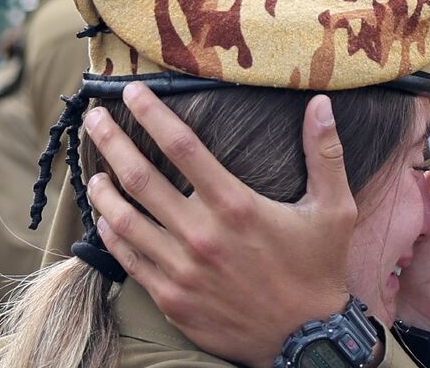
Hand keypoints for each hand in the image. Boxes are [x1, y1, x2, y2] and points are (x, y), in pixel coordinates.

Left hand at [84, 83, 351, 367]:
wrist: (307, 338)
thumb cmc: (319, 269)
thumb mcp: (335, 209)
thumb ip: (325, 153)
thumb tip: (321, 102)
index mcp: (236, 205)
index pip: (182, 146)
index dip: (152, 113)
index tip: (132, 90)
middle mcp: (202, 234)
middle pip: (140, 178)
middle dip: (111, 142)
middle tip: (94, 120)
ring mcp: (182, 269)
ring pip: (124, 221)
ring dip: (102, 190)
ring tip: (94, 170)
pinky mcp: (172, 299)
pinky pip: (130, 260)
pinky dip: (112, 236)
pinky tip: (107, 220)